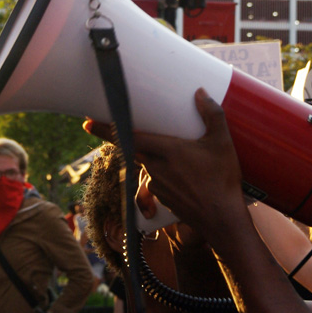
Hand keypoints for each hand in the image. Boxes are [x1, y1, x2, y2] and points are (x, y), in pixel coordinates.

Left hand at [89, 89, 246, 241]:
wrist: (222, 219)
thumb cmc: (222, 180)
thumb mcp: (223, 143)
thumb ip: (212, 114)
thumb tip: (201, 93)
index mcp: (167, 151)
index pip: (129, 137)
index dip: (107, 129)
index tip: (88, 123)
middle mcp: (157, 168)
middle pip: (134, 149)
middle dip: (126, 139)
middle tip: (125, 127)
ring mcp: (157, 185)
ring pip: (145, 165)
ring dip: (151, 158)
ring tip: (174, 155)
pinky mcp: (161, 198)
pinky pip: (154, 181)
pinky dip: (161, 174)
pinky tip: (182, 175)